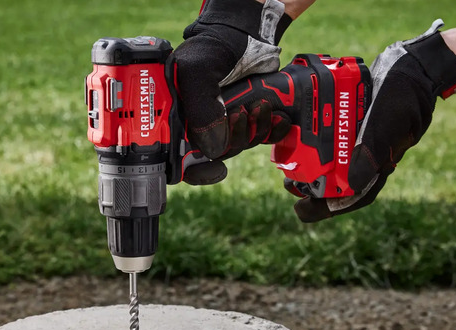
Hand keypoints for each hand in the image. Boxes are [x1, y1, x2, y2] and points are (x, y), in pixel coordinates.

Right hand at [174, 0, 291, 184]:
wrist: (246, 31)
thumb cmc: (213, 47)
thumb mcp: (196, 73)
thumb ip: (200, 112)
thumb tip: (214, 148)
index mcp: (178, 118)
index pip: (180, 160)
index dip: (196, 171)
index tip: (216, 168)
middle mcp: (199, 123)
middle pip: (217, 154)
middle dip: (235, 140)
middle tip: (240, 113)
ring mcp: (224, 121)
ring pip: (241, 146)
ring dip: (256, 130)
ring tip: (259, 105)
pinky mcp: (248, 117)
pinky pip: (261, 137)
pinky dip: (272, 131)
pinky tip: (276, 116)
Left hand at [290, 20, 455, 221]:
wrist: (411, 68)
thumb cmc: (403, 99)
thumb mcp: (386, 125)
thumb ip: (370, 152)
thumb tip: (351, 185)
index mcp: (378, 166)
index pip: (352, 196)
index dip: (326, 207)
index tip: (301, 210)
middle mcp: (366, 158)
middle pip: (337, 183)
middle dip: (311, 189)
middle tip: (287, 185)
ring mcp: (358, 141)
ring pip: (330, 163)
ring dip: (309, 166)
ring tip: (287, 167)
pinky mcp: (352, 125)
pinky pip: (330, 139)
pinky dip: (314, 141)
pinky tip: (298, 138)